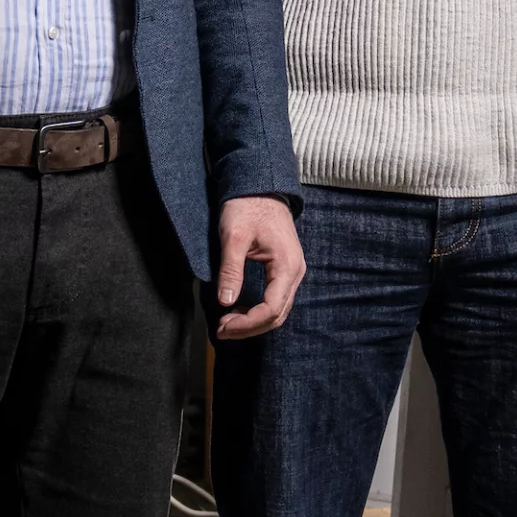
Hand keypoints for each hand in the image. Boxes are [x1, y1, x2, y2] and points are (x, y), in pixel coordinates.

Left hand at [214, 197, 305, 338]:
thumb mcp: (234, 236)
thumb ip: (231, 269)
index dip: (247, 323)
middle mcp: (295, 272)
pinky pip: (276, 299)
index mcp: (287, 266)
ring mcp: (292, 272)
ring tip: (227, 324)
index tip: (223, 326)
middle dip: (249, 327)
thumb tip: (225, 301)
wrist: (261, 186)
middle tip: (221, 331)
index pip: (271, 309)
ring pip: (278, 310)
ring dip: (253, 322)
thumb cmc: (247, 206)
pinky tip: (238, 310)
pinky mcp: (285, 270)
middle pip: (277, 315)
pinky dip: (258, 311)